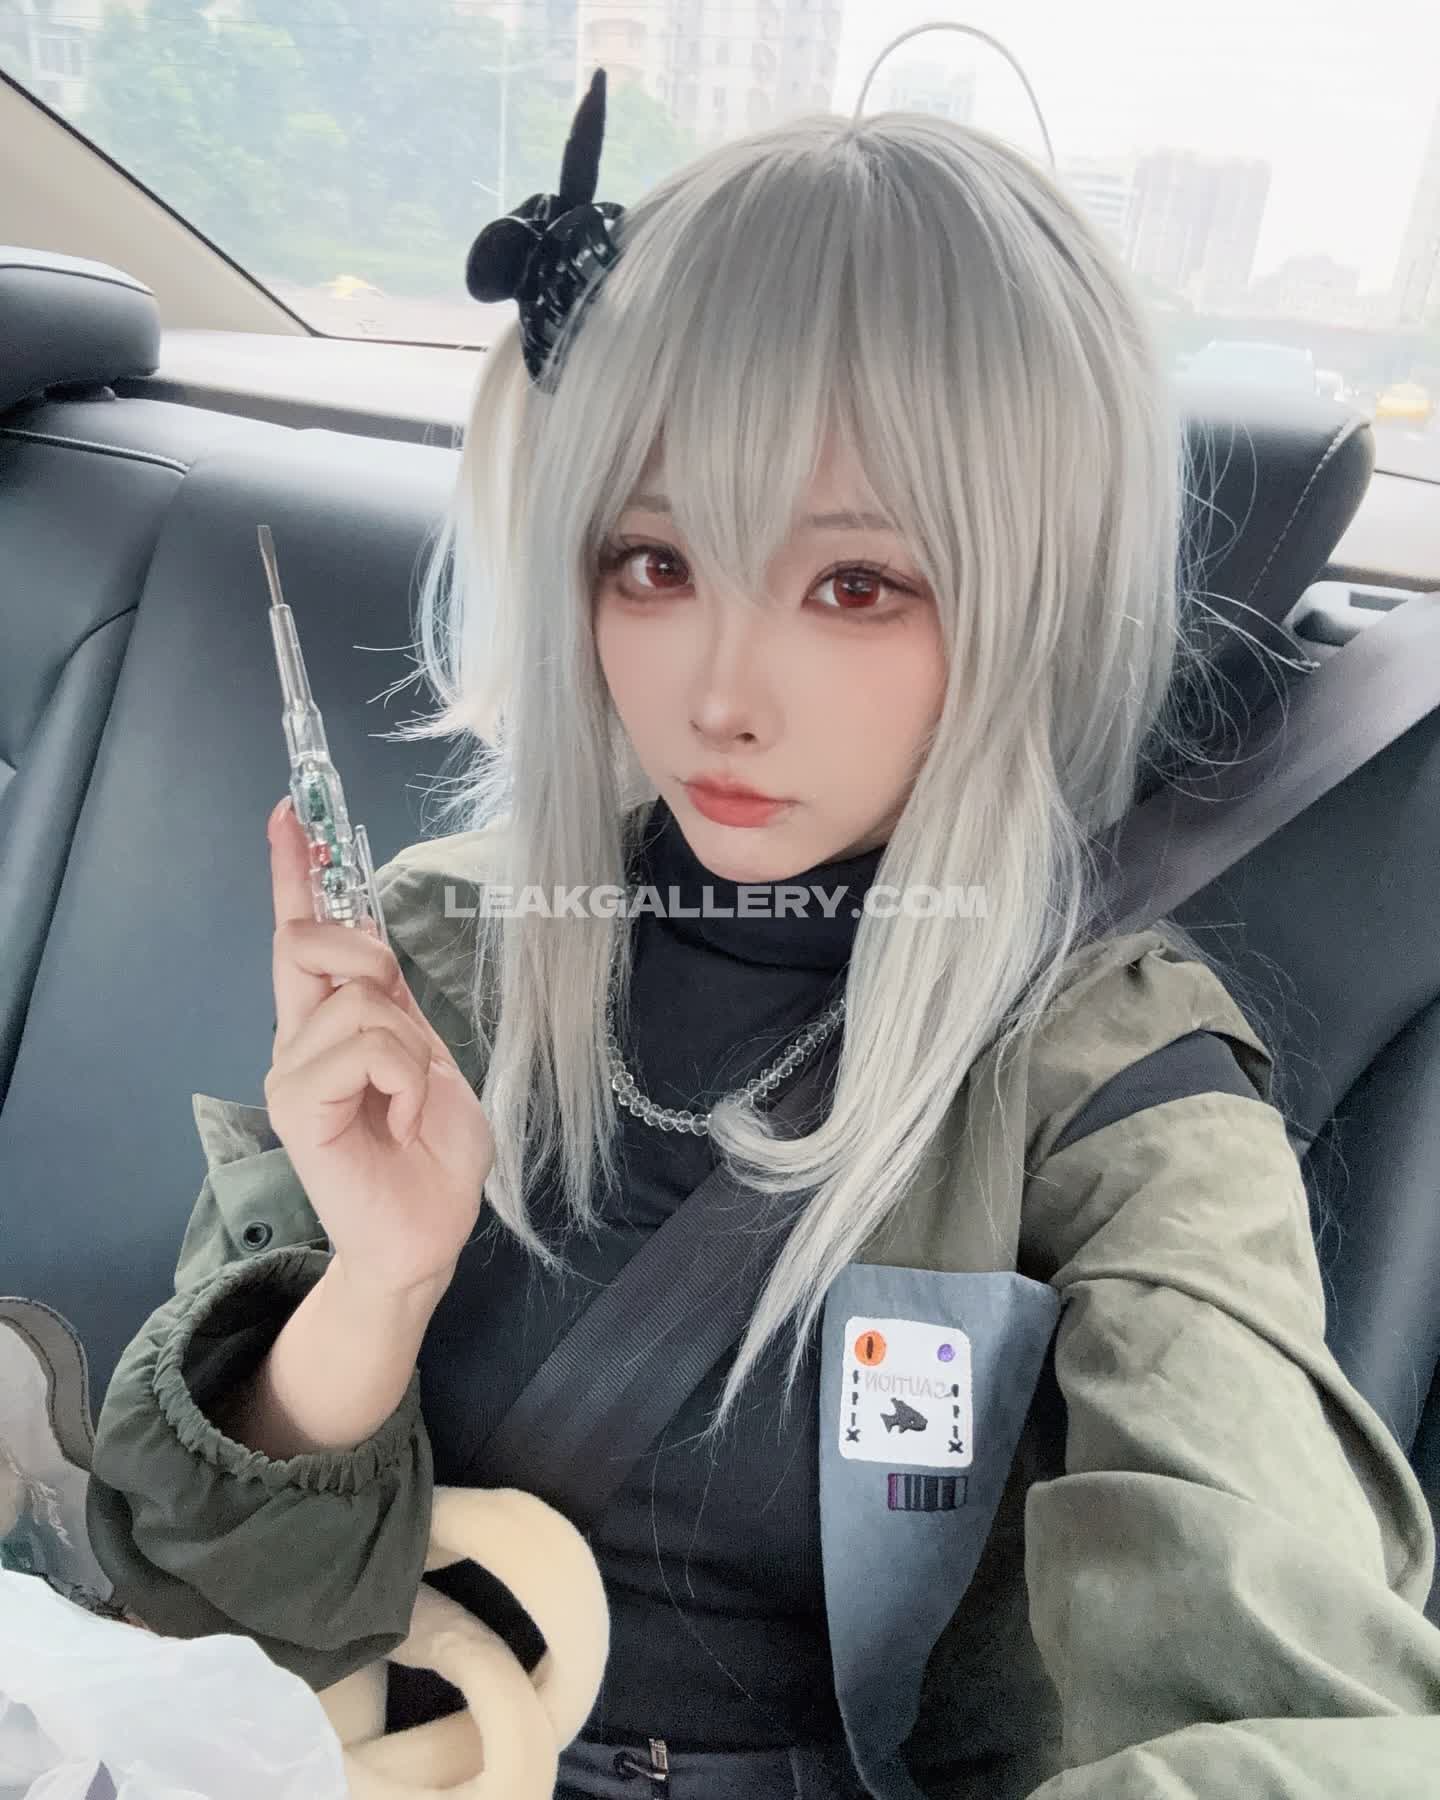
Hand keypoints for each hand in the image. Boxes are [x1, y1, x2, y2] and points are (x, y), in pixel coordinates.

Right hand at [262, 797, 492, 1300]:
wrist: (426, 1234)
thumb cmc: (432, 1154)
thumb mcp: (431, 1059)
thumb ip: (395, 1003)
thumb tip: (368, 940)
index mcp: (332, 1023)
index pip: (302, 933)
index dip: (295, 871)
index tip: (288, 811)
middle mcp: (299, 1038)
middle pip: (317, 941)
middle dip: (370, 958)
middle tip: (404, 1032)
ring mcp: (291, 1071)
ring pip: (360, 1000)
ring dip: (409, 1047)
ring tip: (407, 1102)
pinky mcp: (298, 1105)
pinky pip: (365, 1046)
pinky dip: (405, 1075)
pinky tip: (399, 1117)